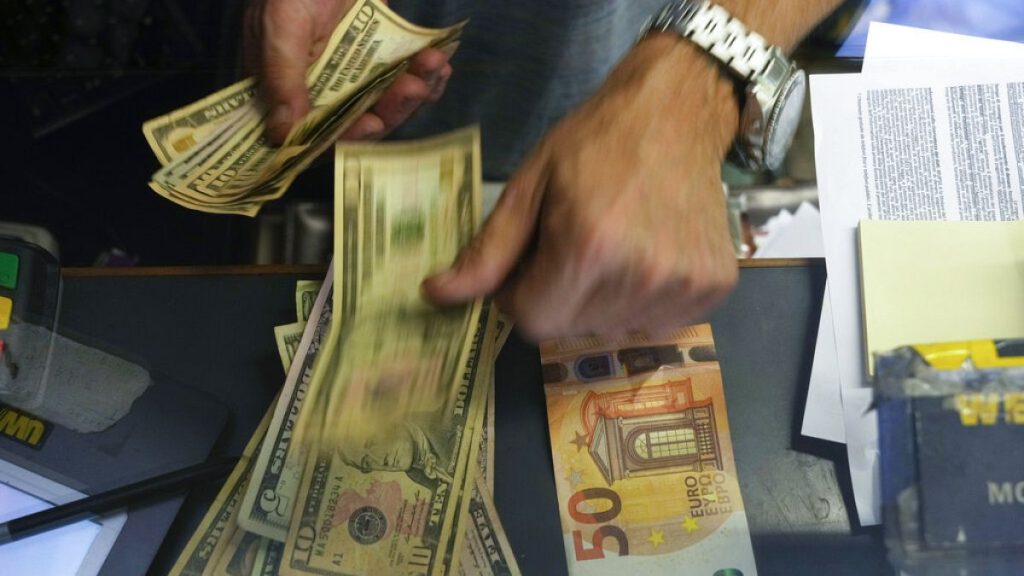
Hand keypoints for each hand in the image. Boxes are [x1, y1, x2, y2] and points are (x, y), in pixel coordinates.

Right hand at [243, 0, 452, 143]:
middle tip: (413, 88)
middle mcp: (322, 89)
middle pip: (361, 121)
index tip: (372, 124)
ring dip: (414, 91)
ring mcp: (352, 75)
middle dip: (392, 109)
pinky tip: (440, 67)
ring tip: (432, 66)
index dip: (346, 137)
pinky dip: (425, 77)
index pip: (318, 133)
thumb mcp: (281, 28)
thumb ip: (283, 79)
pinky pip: (404, 77)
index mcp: (287, 90)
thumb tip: (282, 134)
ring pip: (387, 101)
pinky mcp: (378, 57)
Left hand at [422, 36, 739, 339]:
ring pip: (612, 330)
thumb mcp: (530, 184)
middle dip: (556, 298)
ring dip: (597, 302)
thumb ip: (488, 249)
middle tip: (568, 248)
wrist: (676, 112)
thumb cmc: (595, 141)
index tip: (528, 262)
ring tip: (610, 248)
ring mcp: (682, 286)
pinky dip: (639, 301)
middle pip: (570, 328)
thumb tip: (436, 294)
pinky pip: (655, 323)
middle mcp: (639, 276)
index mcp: (587, 248)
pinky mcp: (712, 288)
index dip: (518, 296)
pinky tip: (644, 256)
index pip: (531, 321)